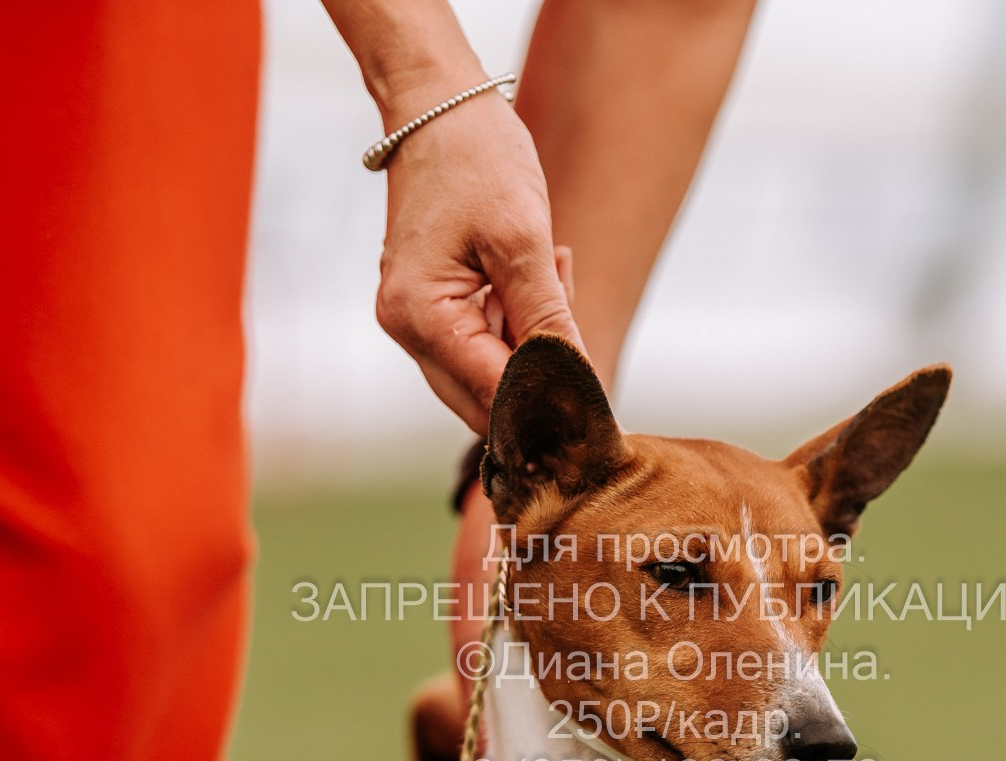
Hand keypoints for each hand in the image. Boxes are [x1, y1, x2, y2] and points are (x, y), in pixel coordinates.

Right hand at [376, 91, 584, 433]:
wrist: (438, 107)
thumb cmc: (476, 158)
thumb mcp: (523, 240)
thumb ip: (546, 318)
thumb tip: (577, 384)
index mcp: (420, 314)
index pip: (493, 391)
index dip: (549, 405)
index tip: (599, 407)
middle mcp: (406, 328)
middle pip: (484, 399)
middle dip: (541, 378)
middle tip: (584, 331)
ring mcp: (414, 320)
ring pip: (487, 374)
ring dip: (534, 345)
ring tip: (555, 272)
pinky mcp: (430, 307)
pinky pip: (481, 343)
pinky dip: (519, 324)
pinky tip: (540, 275)